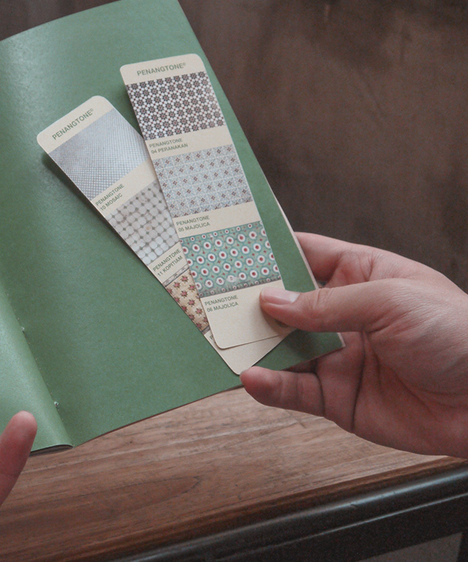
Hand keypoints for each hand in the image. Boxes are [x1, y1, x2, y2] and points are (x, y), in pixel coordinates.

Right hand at [241, 233, 467, 457]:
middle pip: (282, 305)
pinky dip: (268, 386)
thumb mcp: (390, 301)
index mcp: (361, 276)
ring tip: (219, 342)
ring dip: (250, 347)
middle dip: (247, 303)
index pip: (304, 255)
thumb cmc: (459, 335)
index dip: (267, 251)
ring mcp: (337, 358)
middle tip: (207, 299)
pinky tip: (250, 378)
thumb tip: (272, 300)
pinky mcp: (336, 399)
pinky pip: (293, 391)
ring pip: (280, 350)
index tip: (228, 248)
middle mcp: (343, 316)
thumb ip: (326, 303)